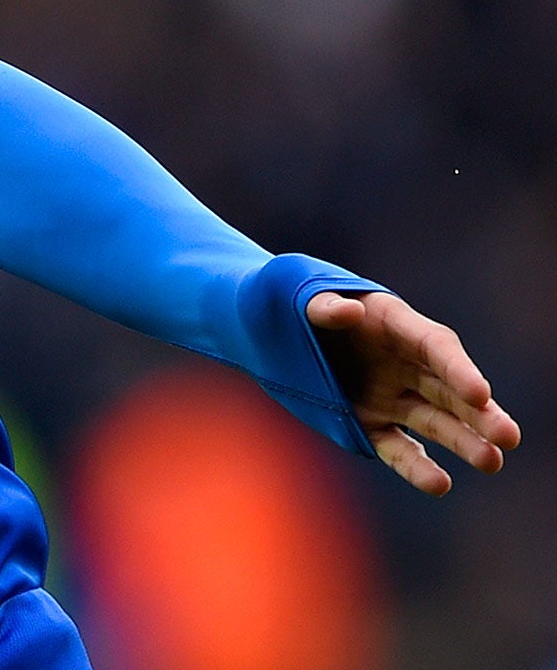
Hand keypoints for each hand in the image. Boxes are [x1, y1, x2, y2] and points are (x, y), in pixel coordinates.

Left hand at [307, 291, 520, 494]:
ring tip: (491, 461)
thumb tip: (348, 311)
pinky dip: (416, 466)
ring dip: (462, 442)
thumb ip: (321, 304)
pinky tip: (439, 484)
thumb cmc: (288, 300)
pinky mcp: (370, 423)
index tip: (479, 393)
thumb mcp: (297, 292)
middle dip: (479, 413)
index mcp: (394, 323)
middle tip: (508, 437)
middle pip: (448, 389)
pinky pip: (397, 447)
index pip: (435, 346)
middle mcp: (401, 362)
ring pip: (434, 422)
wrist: (267, 327)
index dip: (458, 369)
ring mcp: (389, 395)